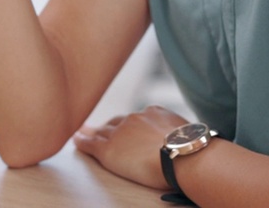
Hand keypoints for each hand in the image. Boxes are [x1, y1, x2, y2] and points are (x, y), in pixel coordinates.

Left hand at [72, 105, 189, 189]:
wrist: (183, 155)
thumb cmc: (192, 149)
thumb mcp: (188, 132)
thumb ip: (178, 132)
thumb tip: (185, 139)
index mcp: (154, 112)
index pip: (137, 118)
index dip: (129, 124)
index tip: (126, 127)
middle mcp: (134, 118)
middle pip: (117, 122)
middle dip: (109, 126)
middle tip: (100, 128)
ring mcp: (120, 133)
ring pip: (102, 132)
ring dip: (92, 132)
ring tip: (83, 132)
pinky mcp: (108, 150)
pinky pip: (90, 144)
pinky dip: (82, 141)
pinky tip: (76, 140)